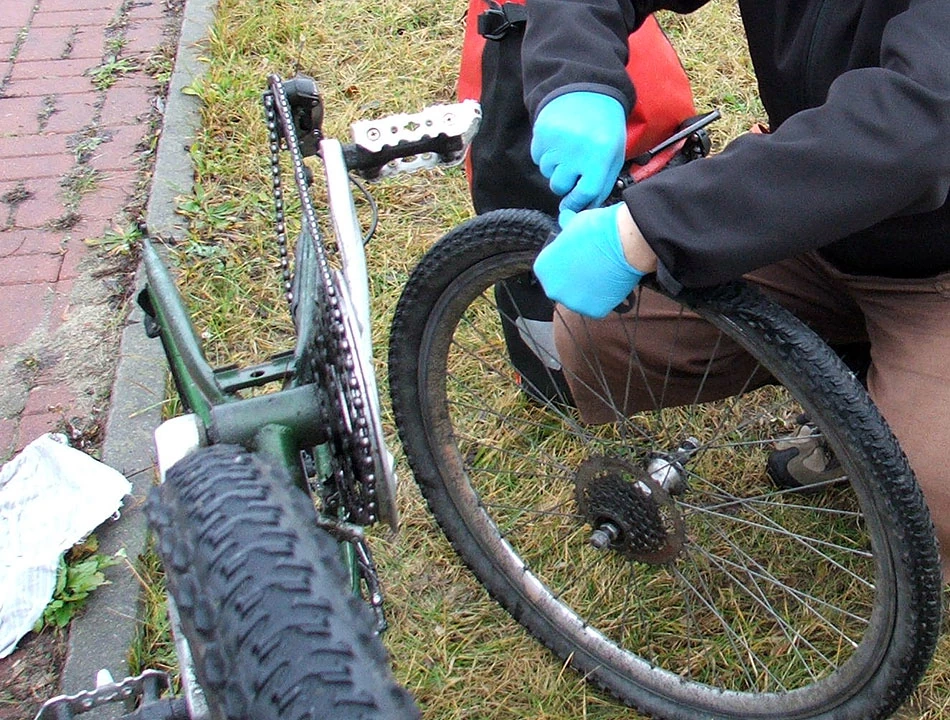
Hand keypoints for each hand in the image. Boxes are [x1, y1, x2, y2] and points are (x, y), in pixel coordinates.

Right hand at [530, 92, 625, 226]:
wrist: (588, 91)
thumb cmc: (604, 128)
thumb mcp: (612, 155)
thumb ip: (601, 183)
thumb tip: (583, 208)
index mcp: (600, 157)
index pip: (584, 193)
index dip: (576, 203)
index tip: (571, 205)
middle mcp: (577, 151)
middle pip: (560, 186)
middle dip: (565, 182)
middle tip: (573, 167)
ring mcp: (557, 142)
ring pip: (547, 173)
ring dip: (555, 167)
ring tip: (568, 149)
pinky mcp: (542, 133)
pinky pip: (537, 158)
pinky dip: (545, 154)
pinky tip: (558, 141)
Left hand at [533, 204, 646, 318]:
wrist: (624, 242)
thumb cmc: (598, 230)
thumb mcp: (574, 223)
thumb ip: (565, 228)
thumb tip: (565, 221)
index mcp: (543, 268)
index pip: (550, 268)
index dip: (565, 261)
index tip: (575, 256)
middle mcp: (552, 289)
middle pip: (562, 285)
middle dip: (574, 278)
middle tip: (590, 266)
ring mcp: (572, 302)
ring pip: (579, 297)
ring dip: (588, 289)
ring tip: (602, 273)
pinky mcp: (592, 311)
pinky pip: (596, 306)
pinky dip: (603, 297)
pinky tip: (610, 283)